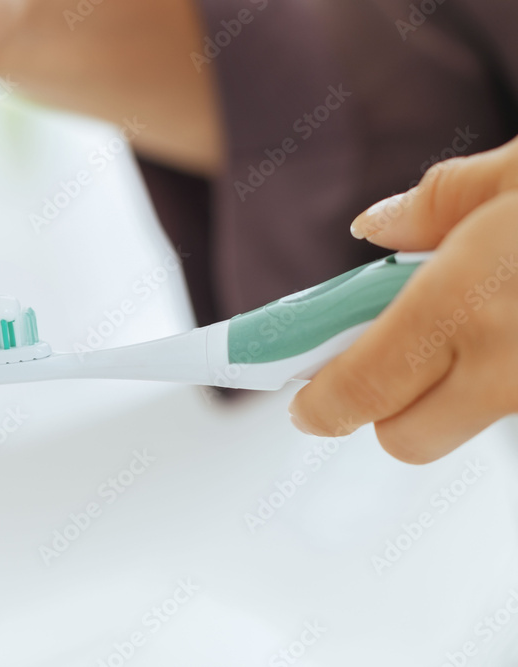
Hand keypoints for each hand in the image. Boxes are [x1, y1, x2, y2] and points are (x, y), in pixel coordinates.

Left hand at [289, 138, 517, 463]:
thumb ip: (436, 205)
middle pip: (406, 438)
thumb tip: (374, 230)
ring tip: (471, 320)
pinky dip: (504, 378)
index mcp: (467, 304)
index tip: (300, 397)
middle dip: (380, 407)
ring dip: (448, 391)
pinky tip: (516, 323)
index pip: (358, 389)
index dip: (317, 402)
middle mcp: (509, 366)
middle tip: (382, 354)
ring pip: (470, 426)